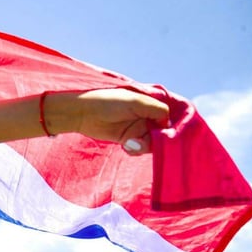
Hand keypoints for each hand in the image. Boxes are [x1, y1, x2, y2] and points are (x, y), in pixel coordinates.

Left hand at [49, 89, 169, 154]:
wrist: (83, 113)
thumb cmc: (108, 102)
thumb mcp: (136, 102)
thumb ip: (156, 109)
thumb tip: (168, 124)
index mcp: (149, 105)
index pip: (167, 118)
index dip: (168, 128)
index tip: (165, 136)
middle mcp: (145, 117)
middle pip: (161, 133)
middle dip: (156, 140)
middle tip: (144, 140)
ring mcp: (136, 129)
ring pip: (151, 143)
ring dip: (144, 146)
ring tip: (131, 143)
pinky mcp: (126, 139)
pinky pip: (138, 148)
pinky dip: (135, 150)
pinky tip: (126, 146)